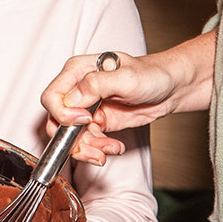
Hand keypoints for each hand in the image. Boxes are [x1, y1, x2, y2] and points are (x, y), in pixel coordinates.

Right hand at [40, 51, 180, 164]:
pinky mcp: (97, 122)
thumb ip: (97, 84)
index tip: (85, 120)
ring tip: (109, 150)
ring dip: (88, 149)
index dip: (63, 114)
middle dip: (73, 140)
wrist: (170, 88)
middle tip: (95, 147)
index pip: (52, 97)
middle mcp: (78, 90)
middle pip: (57, 122)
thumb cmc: (151, 74)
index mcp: (77, 71)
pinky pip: (87, 142)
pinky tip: (115, 147)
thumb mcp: (126, 77)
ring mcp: (86, 108)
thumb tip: (73, 98)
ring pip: (70, 137)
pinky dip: (98, 149)